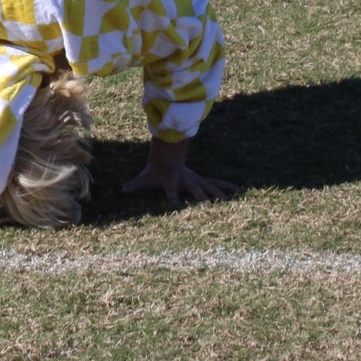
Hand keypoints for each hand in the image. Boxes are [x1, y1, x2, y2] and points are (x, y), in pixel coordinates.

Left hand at [121, 138, 239, 204]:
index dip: (172, 197)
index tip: (174, 204)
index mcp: (171, 182)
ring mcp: (195, 179)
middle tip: (207, 203)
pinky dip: (227, 186)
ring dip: (218, 192)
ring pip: (208, 186)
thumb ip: (135, 184)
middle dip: (201, 196)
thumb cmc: (154, 172)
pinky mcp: (201, 180)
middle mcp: (186, 180)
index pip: (171, 190)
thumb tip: (122, 189)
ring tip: (228, 200)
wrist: (166, 157)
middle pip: (194, 189)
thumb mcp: (144, 178)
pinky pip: (216, 183)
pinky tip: (238, 191)